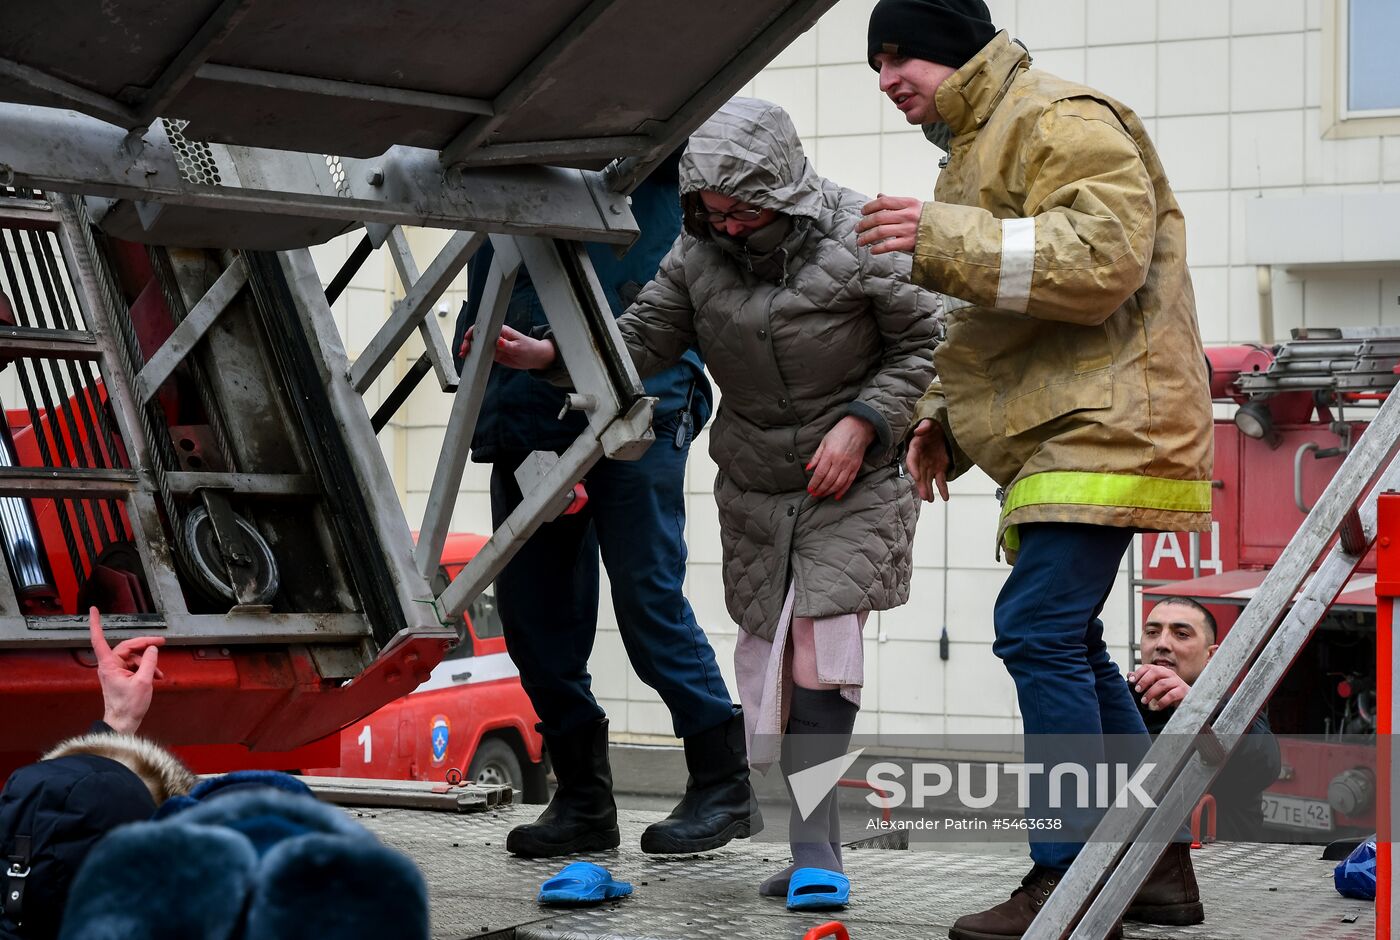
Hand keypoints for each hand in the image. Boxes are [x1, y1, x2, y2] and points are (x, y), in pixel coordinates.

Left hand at [90, 607, 162, 734]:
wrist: (123, 724)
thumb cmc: (128, 706)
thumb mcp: (143, 681)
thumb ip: (148, 662)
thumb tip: (153, 648)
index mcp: (109, 665)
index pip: (99, 639)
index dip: (96, 624)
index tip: (93, 610)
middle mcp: (109, 666)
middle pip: (127, 647)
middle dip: (145, 645)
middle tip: (162, 641)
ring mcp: (115, 672)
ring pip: (133, 658)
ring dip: (148, 662)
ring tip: (159, 673)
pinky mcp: (121, 678)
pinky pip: (135, 667)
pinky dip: (146, 669)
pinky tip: (156, 676)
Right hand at [458, 324, 555, 369]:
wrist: (536, 357)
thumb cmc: (530, 349)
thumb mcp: (520, 348)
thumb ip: (508, 346)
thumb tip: (498, 342)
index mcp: (501, 330)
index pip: (484, 328)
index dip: (474, 333)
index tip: (468, 340)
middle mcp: (496, 336)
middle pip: (478, 337)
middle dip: (468, 342)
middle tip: (464, 351)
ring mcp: (494, 345)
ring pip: (479, 346)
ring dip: (470, 350)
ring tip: (463, 356)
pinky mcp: (495, 354)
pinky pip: (483, 355)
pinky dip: (476, 357)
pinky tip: (470, 360)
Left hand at [807, 415, 875, 499]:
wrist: (858, 428)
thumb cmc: (839, 433)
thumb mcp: (824, 442)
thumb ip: (816, 456)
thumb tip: (808, 468)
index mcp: (830, 454)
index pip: (820, 473)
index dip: (814, 483)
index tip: (810, 489)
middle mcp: (839, 461)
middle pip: (828, 480)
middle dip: (820, 489)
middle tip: (814, 494)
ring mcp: (849, 465)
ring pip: (838, 483)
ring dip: (829, 491)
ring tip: (822, 495)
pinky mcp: (856, 467)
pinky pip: (849, 482)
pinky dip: (842, 490)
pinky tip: (836, 496)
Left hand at [856, 194, 923, 254]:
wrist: (947, 232)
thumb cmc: (928, 219)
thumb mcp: (914, 206)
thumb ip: (895, 202)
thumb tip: (879, 195)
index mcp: (909, 203)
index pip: (884, 202)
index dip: (870, 206)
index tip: (862, 212)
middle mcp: (908, 215)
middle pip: (879, 217)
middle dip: (865, 223)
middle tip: (858, 228)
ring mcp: (908, 229)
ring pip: (880, 232)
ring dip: (867, 237)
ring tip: (860, 240)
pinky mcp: (909, 243)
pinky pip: (888, 246)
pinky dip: (878, 248)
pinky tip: (872, 250)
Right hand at [905, 419, 949, 501]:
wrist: (943, 430)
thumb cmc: (935, 425)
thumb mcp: (930, 422)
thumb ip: (925, 426)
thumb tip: (919, 431)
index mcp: (916, 447)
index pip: (912, 459)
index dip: (913, 468)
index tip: (917, 477)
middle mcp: (921, 459)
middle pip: (919, 473)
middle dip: (921, 485)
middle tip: (924, 495)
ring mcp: (930, 465)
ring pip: (928, 480)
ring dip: (928, 490)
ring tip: (930, 499)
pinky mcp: (939, 469)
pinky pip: (940, 480)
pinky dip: (943, 489)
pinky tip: (945, 497)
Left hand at [1127, 664, 1190, 710]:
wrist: (1187, 700)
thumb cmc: (1168, 692)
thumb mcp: (1154, 686)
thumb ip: (1143, 680)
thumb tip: (1129, 675)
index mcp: (1161, 671)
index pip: (1148, 667)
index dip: (1139, 673)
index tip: (1131, 681)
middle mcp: (1169, 674)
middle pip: (1155, 672)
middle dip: (1144, 681)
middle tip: (1137, 690)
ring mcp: (1177, 682)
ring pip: (1162, 684)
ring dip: (1151, 693)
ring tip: (1144, 701)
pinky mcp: (1183, 691)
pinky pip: (1171, 695)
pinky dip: (1162, 701)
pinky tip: (1157, 707)